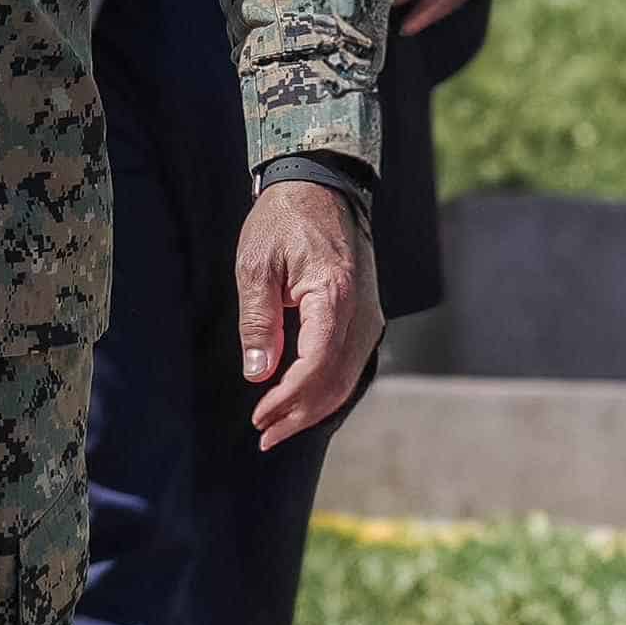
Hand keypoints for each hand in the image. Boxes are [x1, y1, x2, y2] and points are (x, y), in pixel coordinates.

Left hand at [239, 174, 380, 449]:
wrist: (320, 189)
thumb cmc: (282, 221)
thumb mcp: (256, 265)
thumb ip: (259, 321)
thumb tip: (258, 373)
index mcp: (336, 297)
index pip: (317, 365)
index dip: (289, 398)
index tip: (259, 416)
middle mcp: (363, 313)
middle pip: (337, 381)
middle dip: (300, 415)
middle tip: (265, 435)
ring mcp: (370, 317)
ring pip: (348, 379)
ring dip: (315, 408)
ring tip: (278, 426)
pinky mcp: (366, 317)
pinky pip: (351, 364)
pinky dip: (329, 389)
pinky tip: (304, 402)